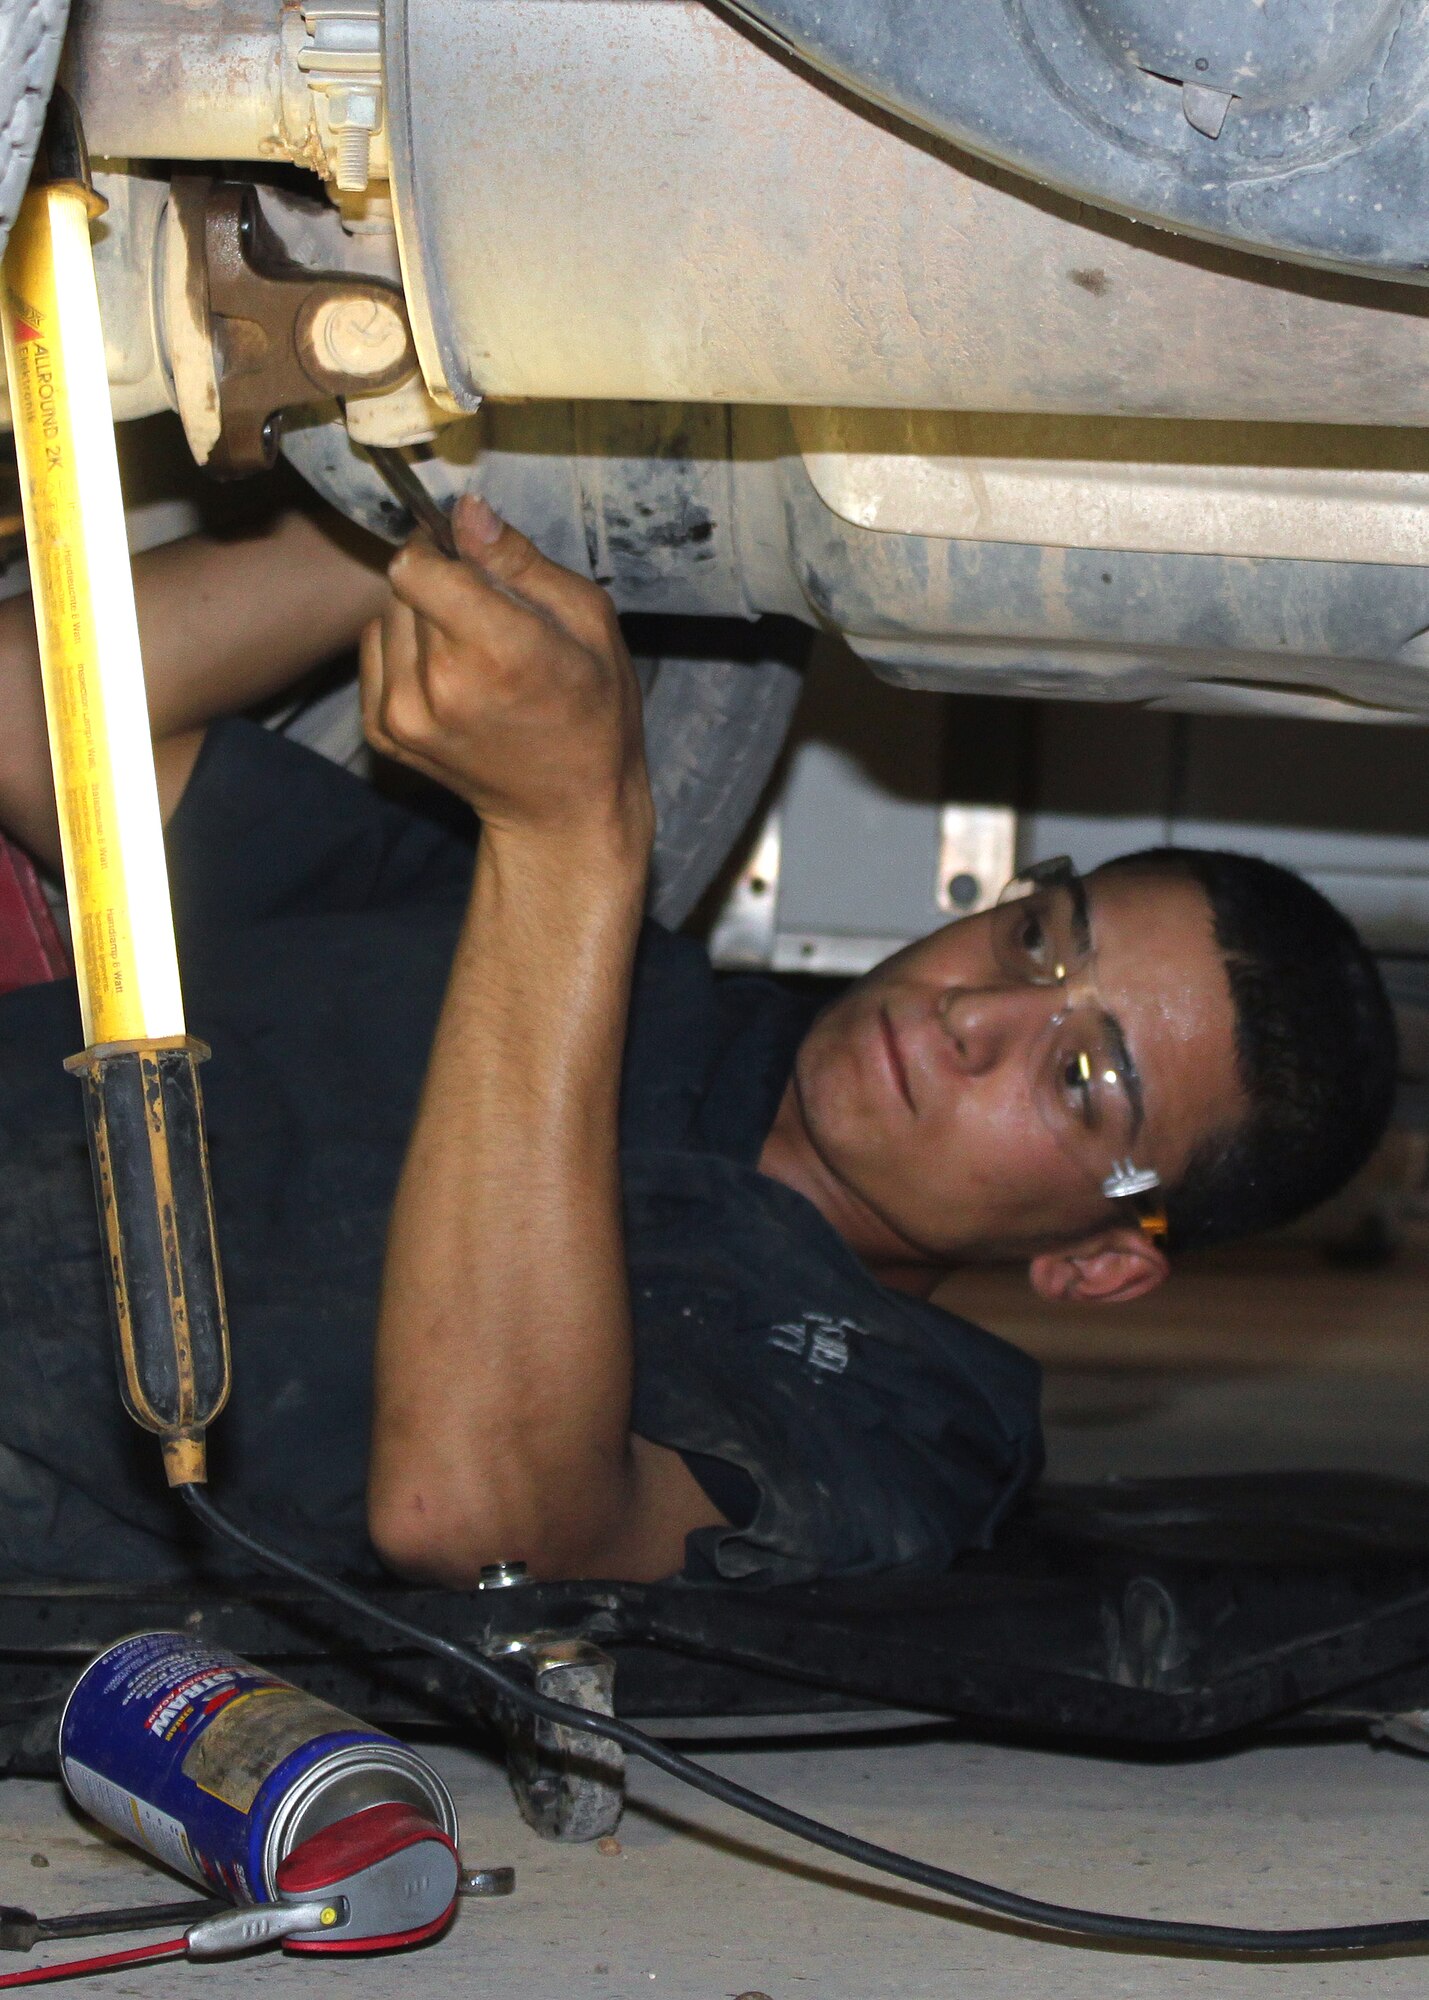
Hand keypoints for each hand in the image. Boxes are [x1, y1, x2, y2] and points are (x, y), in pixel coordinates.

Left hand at [360, 495, 652, 851]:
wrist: (564, 808)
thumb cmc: (591, 710)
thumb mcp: (588, 620)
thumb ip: (519, 561)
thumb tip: (466, 511)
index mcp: (497, 652)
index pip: (418, 565)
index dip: (443, 552)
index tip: (471, 563)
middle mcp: (439, 686)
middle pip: (403, 587)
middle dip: (440, 588)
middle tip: (490, 623)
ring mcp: (404, 716)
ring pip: (386, 618)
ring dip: (421, 621)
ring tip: (472, 656)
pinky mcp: (384, 733)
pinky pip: (375, 653)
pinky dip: (405, 655)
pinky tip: (450, 682)